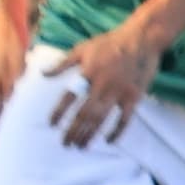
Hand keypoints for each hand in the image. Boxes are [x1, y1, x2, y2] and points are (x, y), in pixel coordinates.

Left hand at [53, 25, 159, 149]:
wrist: (142, 38)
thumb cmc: (109, 43)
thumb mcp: (82, 49)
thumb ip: (62, 64)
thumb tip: (42, 74)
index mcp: (87, 73)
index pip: (69, 97)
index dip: (59, 112)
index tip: (51, 125)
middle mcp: (102, 85)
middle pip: (84, 114)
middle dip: (73, 131)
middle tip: (65, 144)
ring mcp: (119, 92)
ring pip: (101, 119)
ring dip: (90, 134)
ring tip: (80, 146)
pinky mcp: (134, 97)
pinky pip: (125, 119)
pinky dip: (117, 132)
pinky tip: (108, 141)